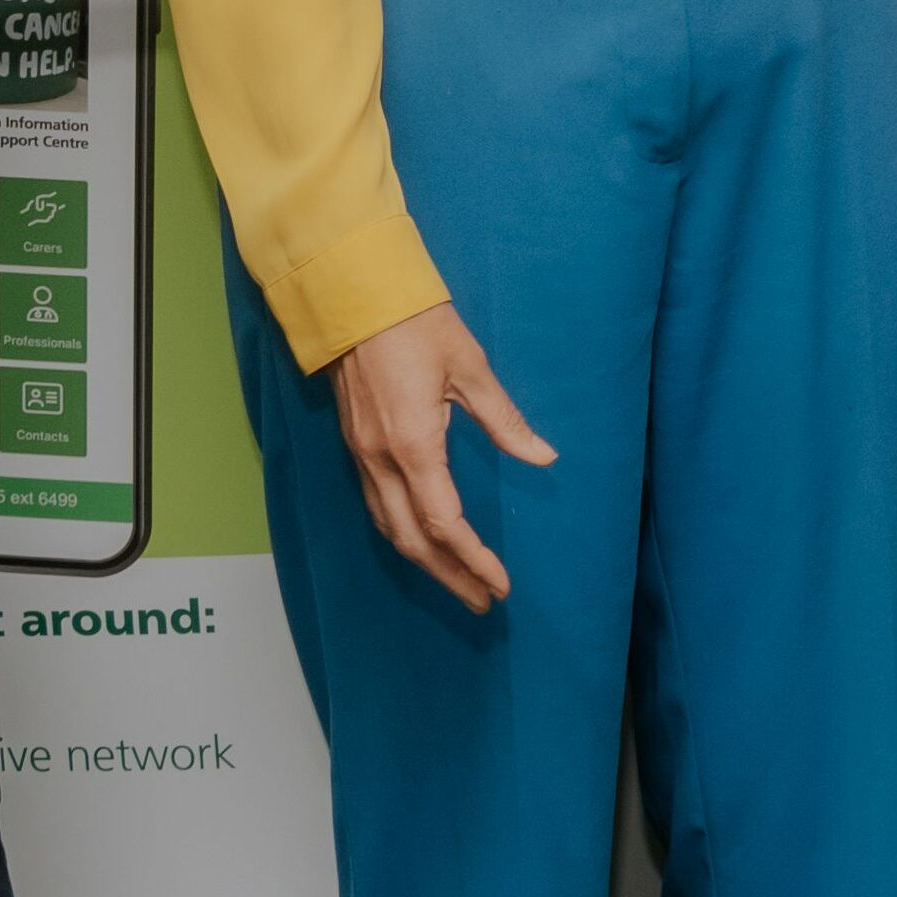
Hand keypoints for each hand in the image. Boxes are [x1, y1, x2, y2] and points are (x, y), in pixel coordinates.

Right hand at [332, 300, 552, 613]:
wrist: (353, 294)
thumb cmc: (416, 323)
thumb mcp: (471, 368)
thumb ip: (505, 420)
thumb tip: (543, 457)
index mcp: (413, 444)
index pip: (445, 523)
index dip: (473, 559)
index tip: (501, 585)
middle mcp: (381, 459)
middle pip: (413, 540)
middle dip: (450, 576)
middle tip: (485, 601)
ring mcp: (362, 454)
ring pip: (390, 527)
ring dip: (425, 561)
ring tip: (460, 583)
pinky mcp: (356, 444)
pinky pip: (379, 505)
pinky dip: (404, 533)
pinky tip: (425, 541)